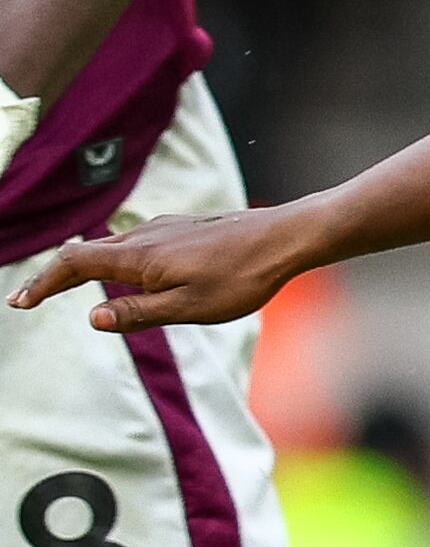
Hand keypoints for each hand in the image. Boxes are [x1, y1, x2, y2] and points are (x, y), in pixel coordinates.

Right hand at [6, 205, 306, 330]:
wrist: (286, 238)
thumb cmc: (242, 278)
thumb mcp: (189, 308)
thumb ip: (138, 313)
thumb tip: (92, 317)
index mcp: (140, 257)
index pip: (74, 263)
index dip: (43, 283)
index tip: (20, 302)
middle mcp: (146, 235)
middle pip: (86, 253)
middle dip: (56, 276)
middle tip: (30, 299)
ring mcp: (166, 229)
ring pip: (113, 246)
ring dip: (86, 267)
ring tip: (67, 288)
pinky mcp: (185, 229)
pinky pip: (138, 244)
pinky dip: (117, 259)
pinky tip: (127, 273)